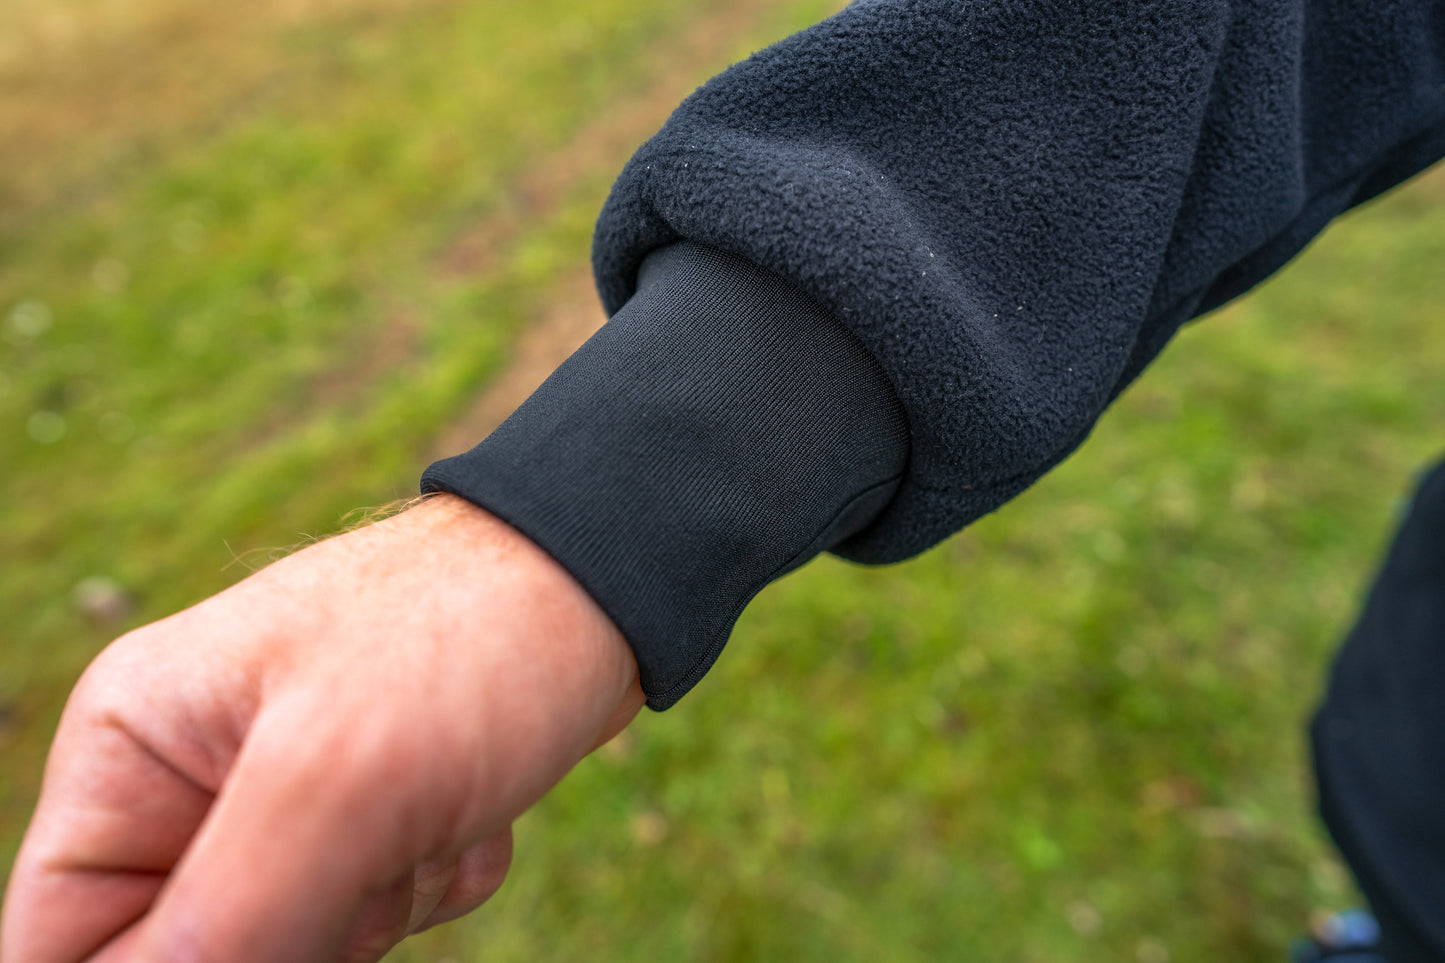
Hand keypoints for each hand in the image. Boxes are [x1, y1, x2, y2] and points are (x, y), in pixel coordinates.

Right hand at [2, 494, 643, 962]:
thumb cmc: (468, 638)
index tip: (277, 935)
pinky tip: (471, 795)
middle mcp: (197, 774)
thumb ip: (226, 919)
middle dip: (305, 929)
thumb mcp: (335, 778)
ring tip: (433, 798)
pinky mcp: (373, 811)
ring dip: (386, 899)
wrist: (602, 579)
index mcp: (135, 747)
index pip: (60, 943)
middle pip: (199, 953)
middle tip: (376, 840)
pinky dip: (438, 875)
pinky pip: (386, 913)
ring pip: (304, 943)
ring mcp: (290, 794)